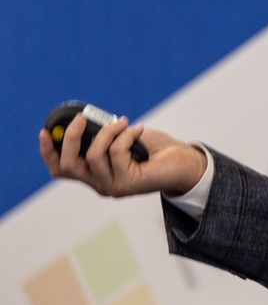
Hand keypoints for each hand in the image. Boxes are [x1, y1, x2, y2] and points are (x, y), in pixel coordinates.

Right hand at [39, 114, 207, 198]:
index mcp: (94, 174)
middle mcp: (99, 183)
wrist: (185, 162)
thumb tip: (88, 120)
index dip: (48, 152)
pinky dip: (125, 136)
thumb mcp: (123, 138)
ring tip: (123, 122)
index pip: (61, 169)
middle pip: (68, 166)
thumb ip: (104, 134)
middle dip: (71, 138)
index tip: (44, 131)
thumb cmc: (154, 149)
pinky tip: (138, 130)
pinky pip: (117, 153)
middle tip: (83, 118)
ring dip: (107, 132)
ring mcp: (112, 186)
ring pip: (94, 156)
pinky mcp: (128, 184)